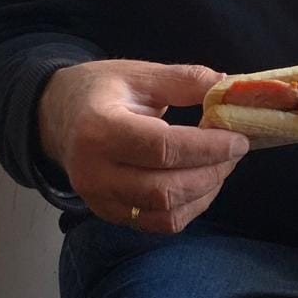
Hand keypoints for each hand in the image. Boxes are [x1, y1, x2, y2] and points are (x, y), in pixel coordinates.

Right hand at [38, 59, 248, 233]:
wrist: (58, 117)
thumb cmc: (101, 90)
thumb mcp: (140, 74)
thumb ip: (185, 80)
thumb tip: (229, 89)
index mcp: (99, 129)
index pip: (162, 148)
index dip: (207, 148)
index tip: (239, 138)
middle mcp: (94, 172)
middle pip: (165, 187)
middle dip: (212, 171)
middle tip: (236, 150)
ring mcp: (99, 199)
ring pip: (166, 211)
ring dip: (205, 191)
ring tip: (221, 164)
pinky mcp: (110, 214)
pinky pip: (159, 223)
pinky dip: (189, 207)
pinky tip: (202, 182)